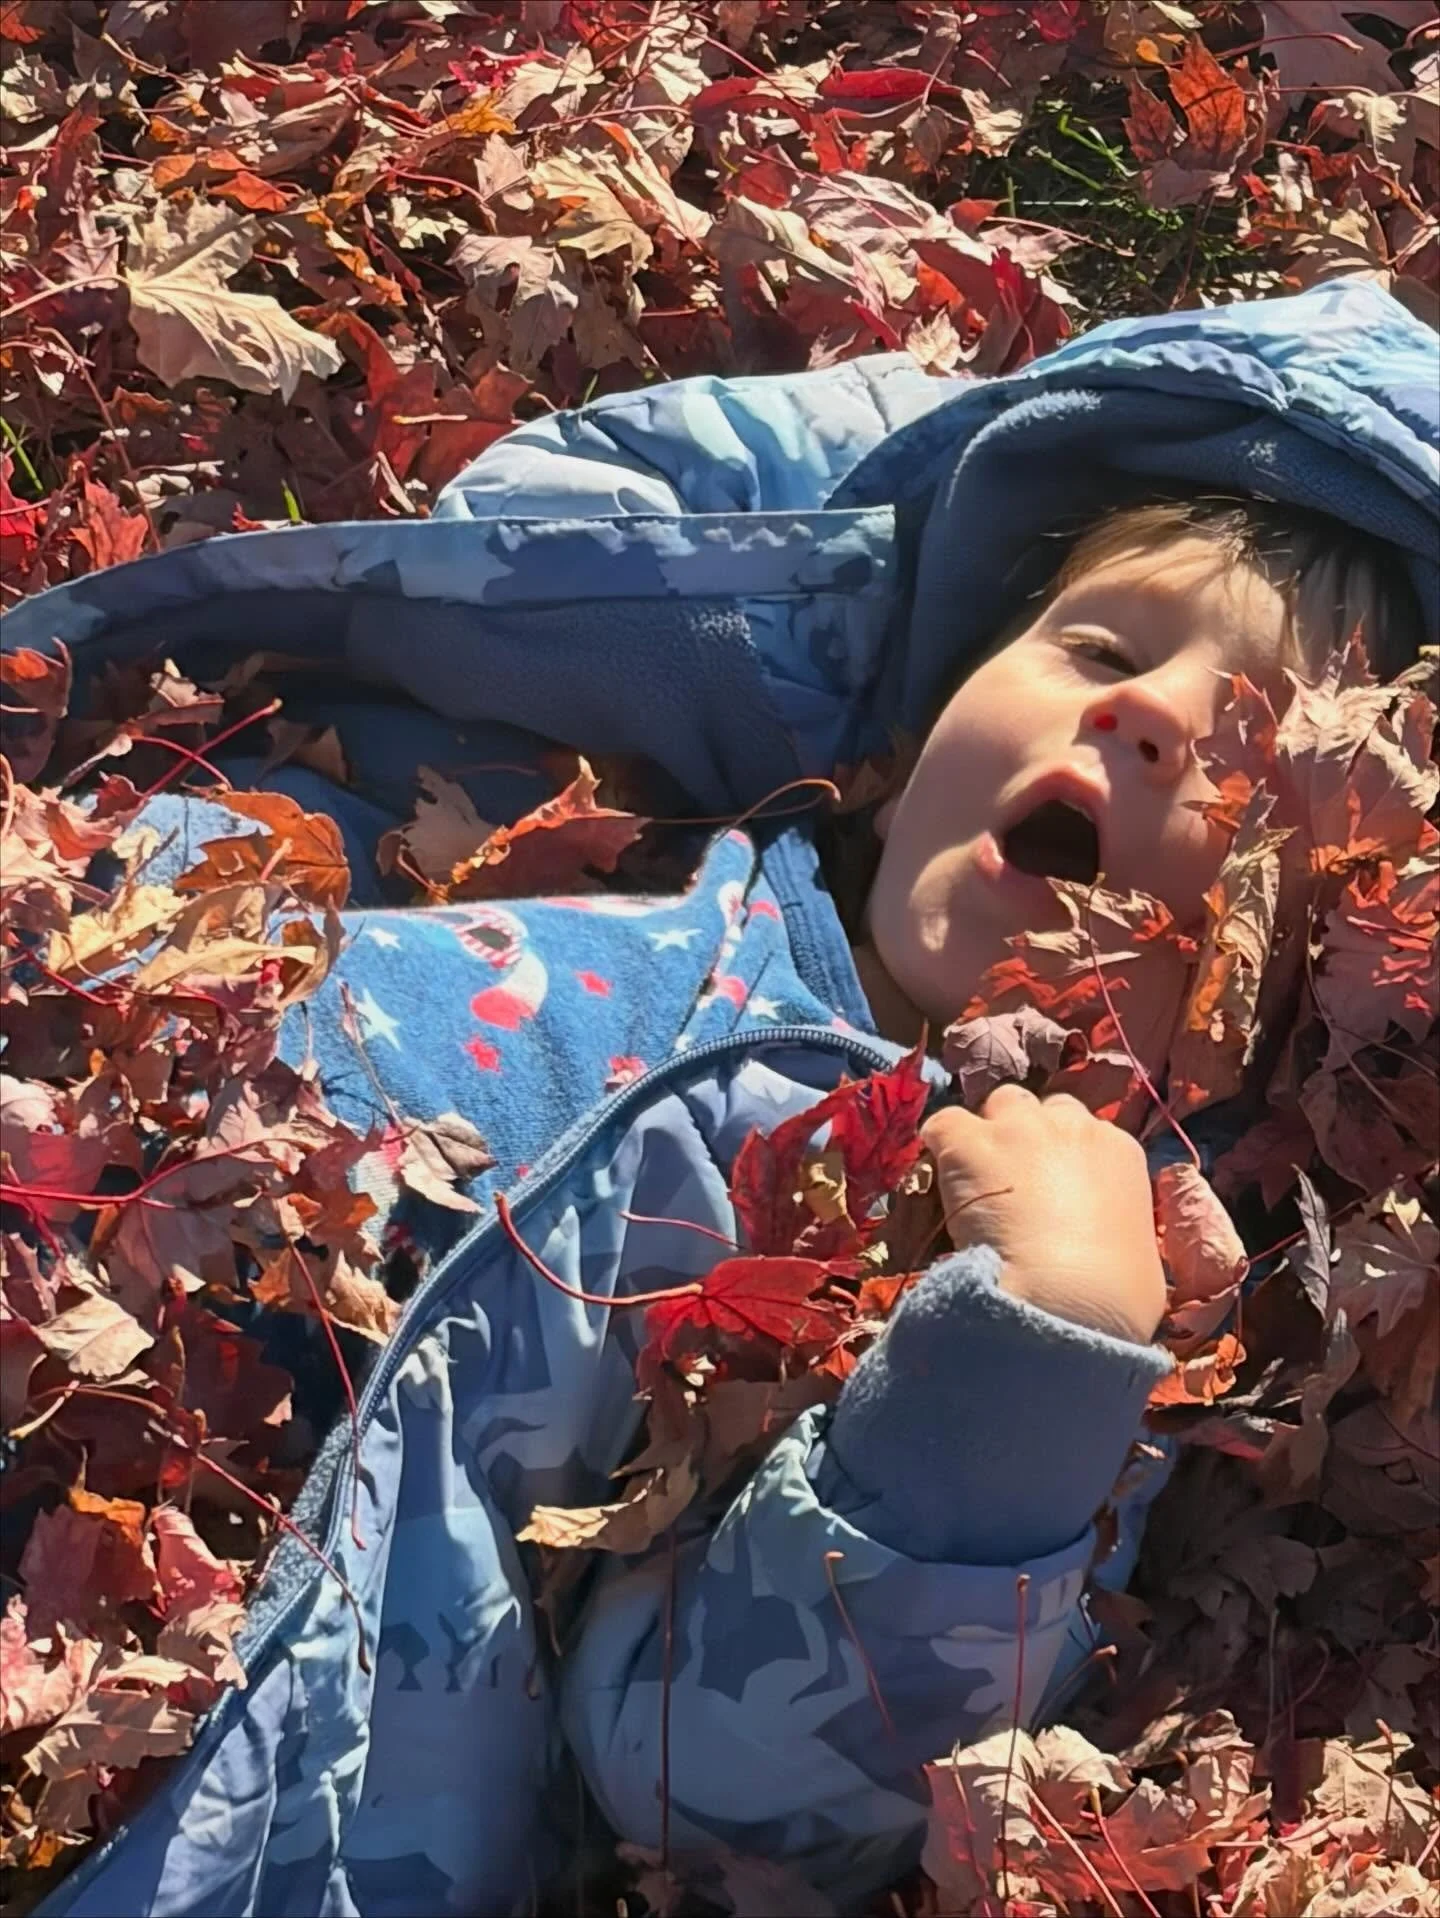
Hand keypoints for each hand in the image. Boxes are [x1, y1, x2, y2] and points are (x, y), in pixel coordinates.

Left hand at [919, 1086, 1166, 1345]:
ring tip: (973, 1175)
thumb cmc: (1116, 1296)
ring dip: (987, 1132)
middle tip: (1011, 1177)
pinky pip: (943, 1124)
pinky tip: (938, 1176)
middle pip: (1038, 1107)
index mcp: (1117, 1151)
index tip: (1050, 1184)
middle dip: (1024, 1133)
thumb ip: (1114, 1228)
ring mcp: (1017, 1130)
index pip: (1083, 1127)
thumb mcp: (1136, 1255)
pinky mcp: (969, 1143)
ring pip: (995, 1104)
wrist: (1068, 1298)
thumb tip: (1102, 1245)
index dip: (1062, 1154)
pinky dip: (939, 1143)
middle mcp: (1069, 1126)